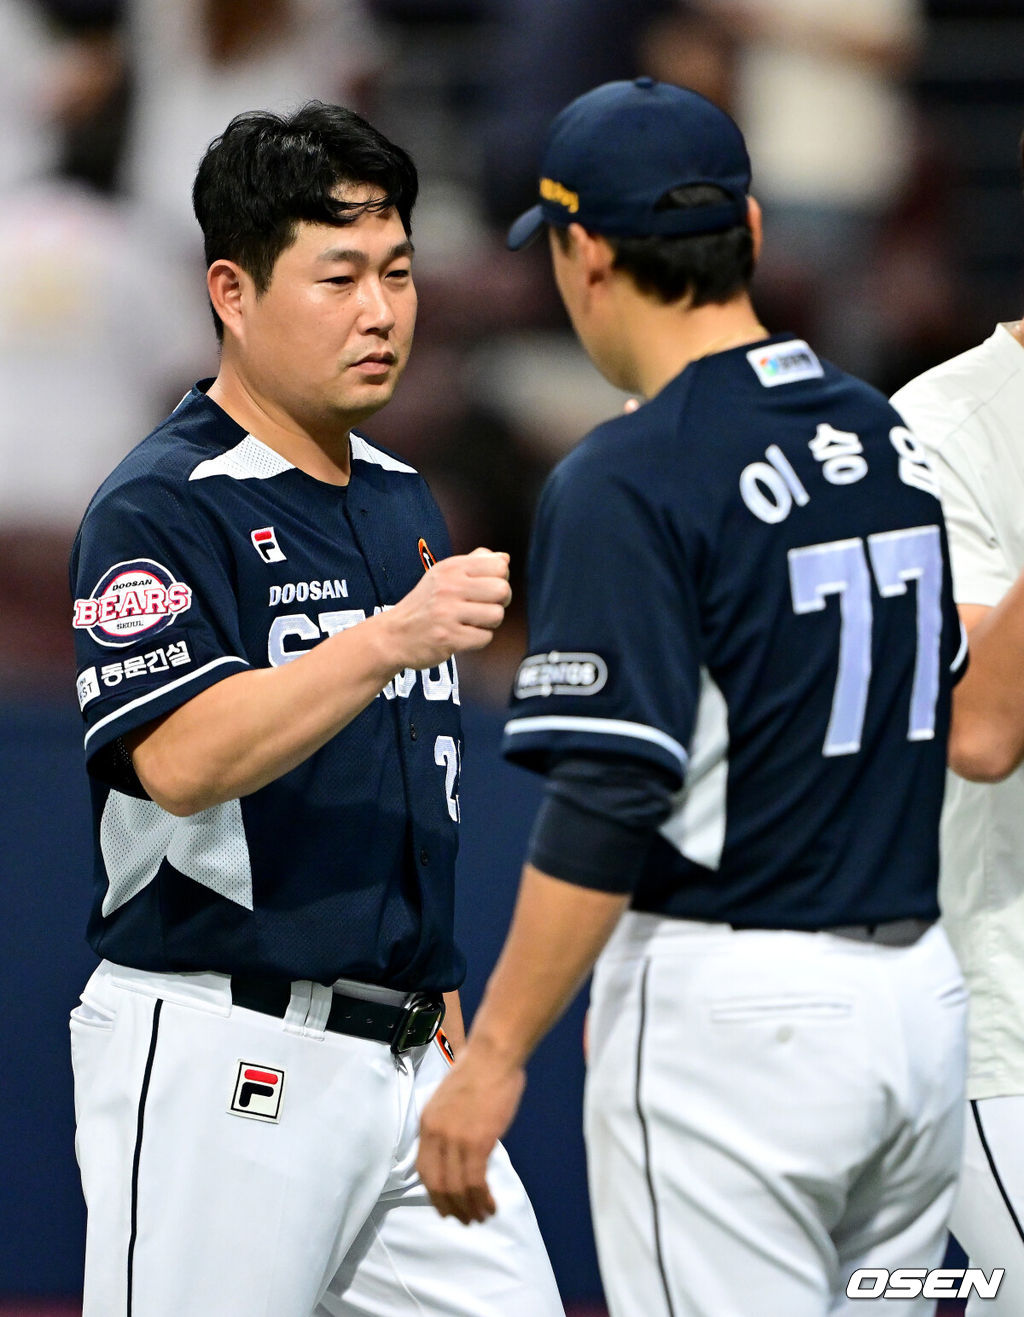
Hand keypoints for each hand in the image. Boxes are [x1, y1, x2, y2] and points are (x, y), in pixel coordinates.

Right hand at [382, 548, 510, 670]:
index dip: (501, 579)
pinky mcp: (448, 638)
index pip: (498, 565)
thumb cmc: (424, 604)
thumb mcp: (444, 575)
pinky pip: (485, 638)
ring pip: (496, 615)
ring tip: (472, 622)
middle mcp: (449, 587)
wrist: (394, 635)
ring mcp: (448, 613)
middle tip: (485, 608)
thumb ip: (475, 563)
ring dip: (489, 623)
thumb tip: (504, 558)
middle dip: (500, 602)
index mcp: (451, 568)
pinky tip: (463, 635)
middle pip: (502, 590)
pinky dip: (478, 639)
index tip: (488, 588)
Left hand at [417, 1043, 525, 1224]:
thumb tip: (459, 1149)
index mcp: (427, 1123)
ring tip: (481, 1217)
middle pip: (438, 1185)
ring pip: (457, 1188)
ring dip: (470, 1208)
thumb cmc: (478, 1071)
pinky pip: (476, 1181)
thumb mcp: (449, 1100)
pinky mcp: (477, 1141)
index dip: (434, 1194)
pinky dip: (482, 1198)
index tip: (446, 1207)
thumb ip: (449, 1126)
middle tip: (465, 1220)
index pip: (424, 1170)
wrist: (493, 1055)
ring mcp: (455, 1139)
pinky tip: (491, 1204)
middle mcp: (436, 1134)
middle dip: (451, 1208)